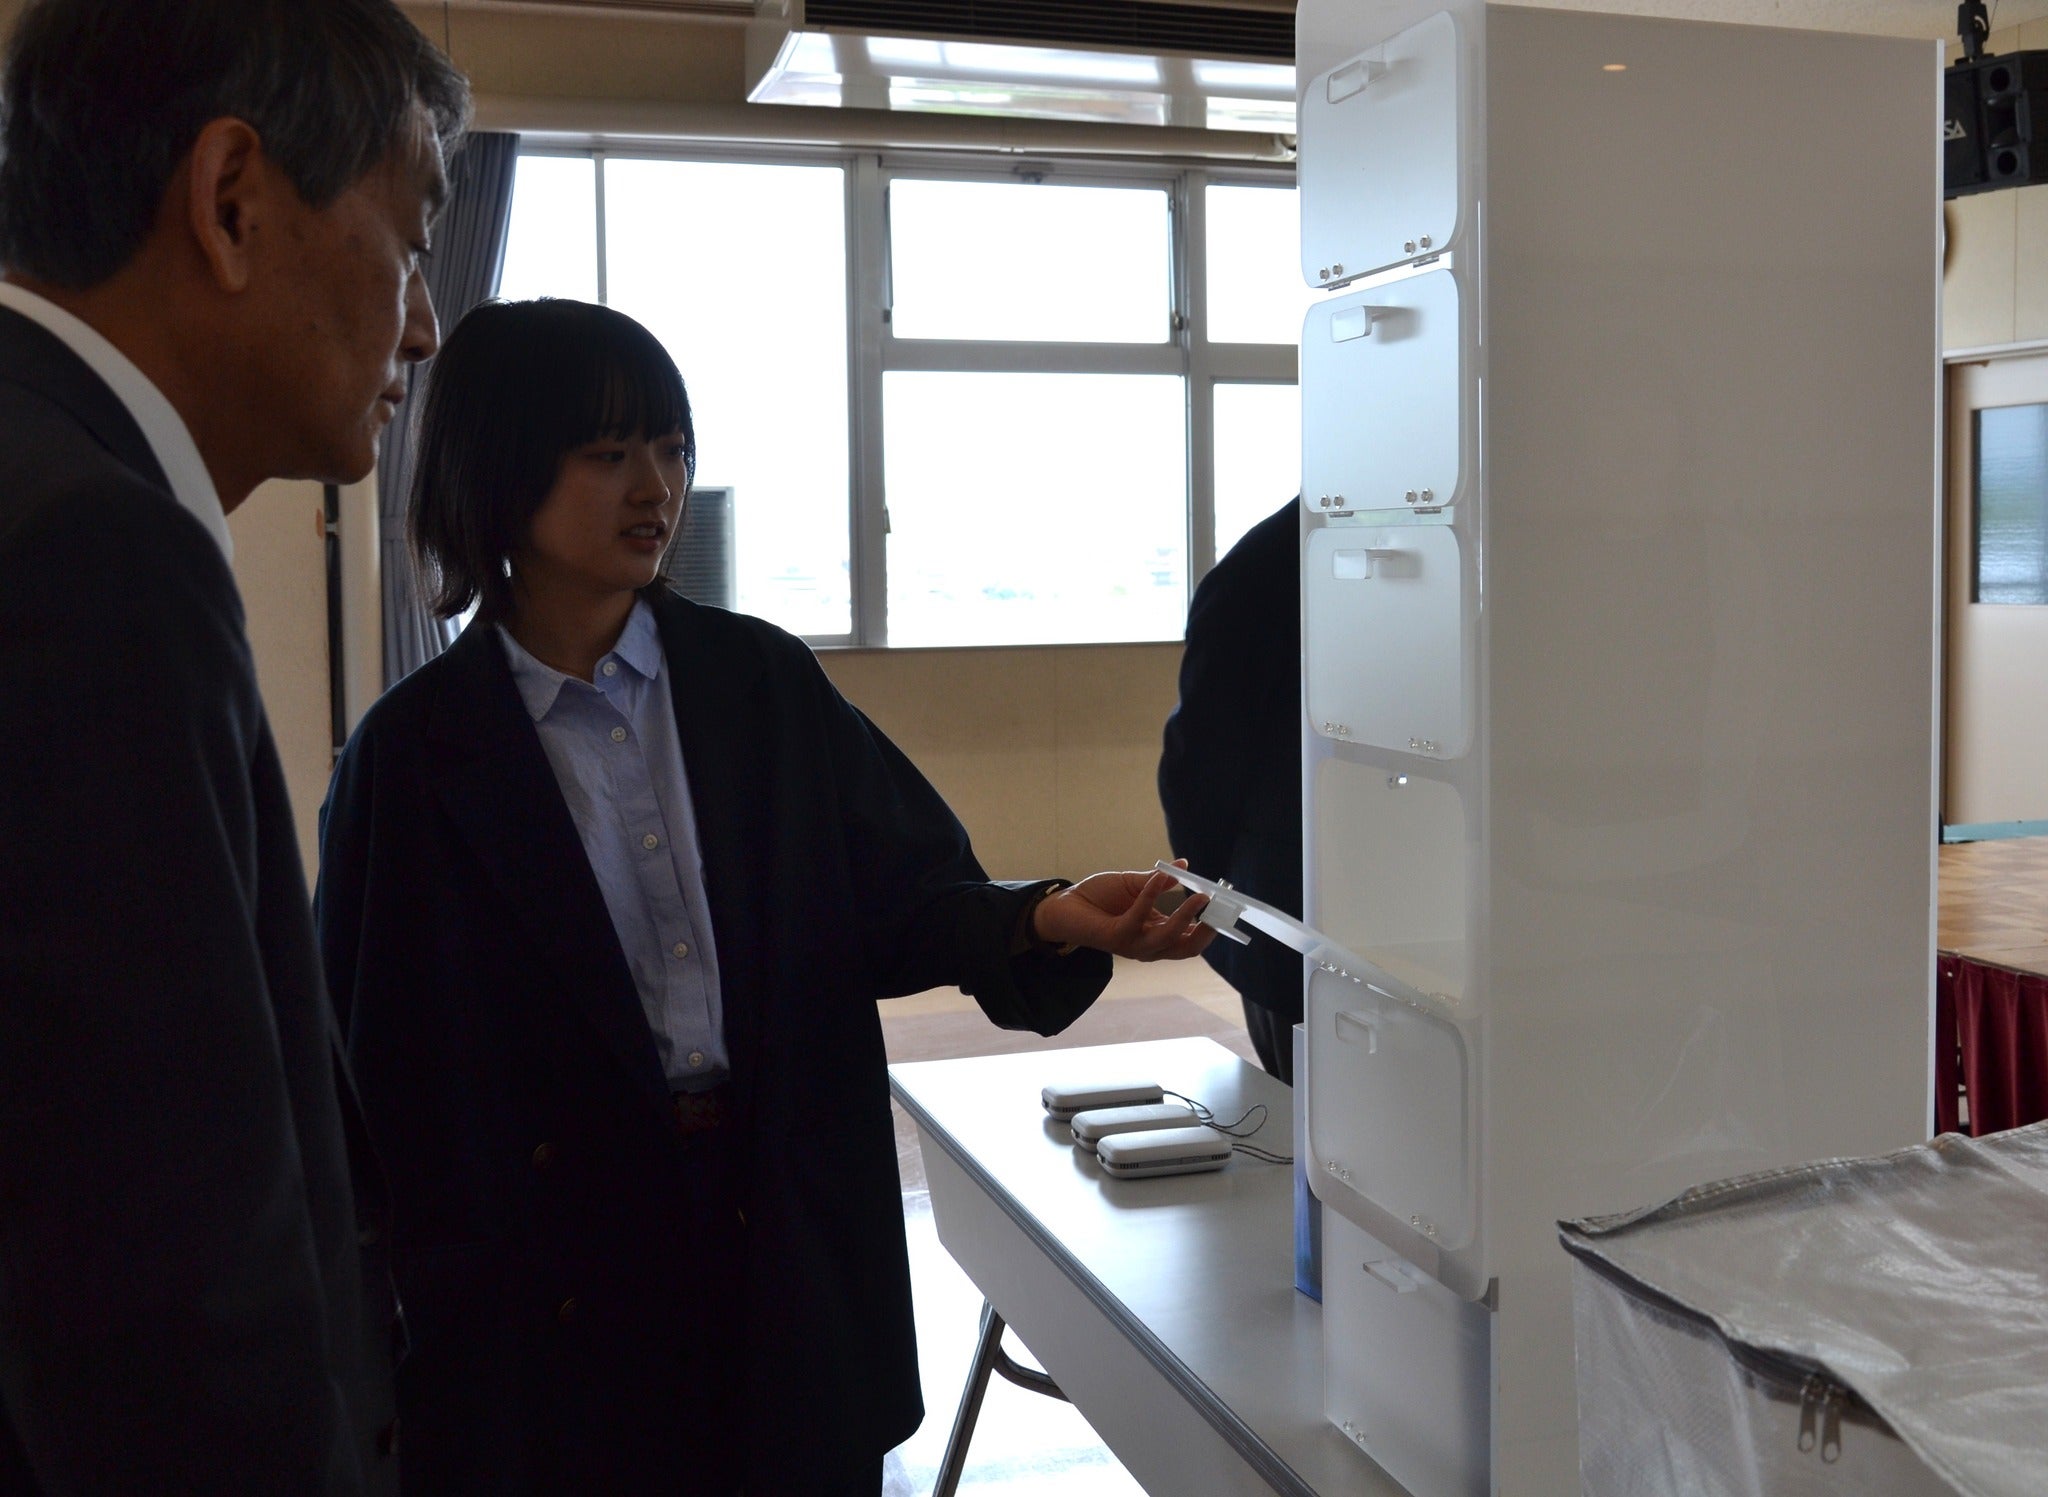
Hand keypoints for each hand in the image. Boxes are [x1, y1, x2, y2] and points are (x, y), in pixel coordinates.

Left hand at [1031, 861, 1215, 962]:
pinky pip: (1140, 915)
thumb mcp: (1134, 885)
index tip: (1227, 905)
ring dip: (1187, 916)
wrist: (1064, 904)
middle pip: (1188, 948)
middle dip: (1208, 930)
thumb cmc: (1099, 897)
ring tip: (1202, 896)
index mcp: (1158, 934)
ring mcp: (1133, 944)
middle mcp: (1149, 945)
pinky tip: (1160, 876)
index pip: (1192, 939)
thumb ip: (1159, 880)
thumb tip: (1184, 866)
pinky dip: (1153, 893)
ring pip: (1168, 937)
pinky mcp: (1117, 936)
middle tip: (1221, 907)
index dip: (1212, 925)